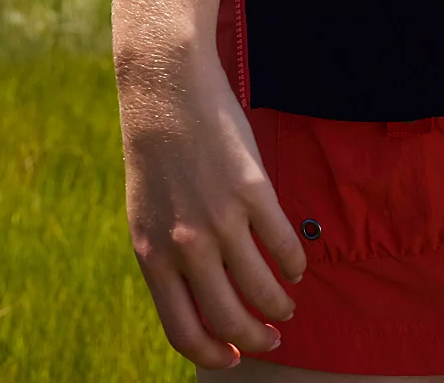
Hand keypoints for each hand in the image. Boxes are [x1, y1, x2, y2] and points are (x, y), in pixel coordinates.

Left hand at [119, 47, 307, 368]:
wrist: (165, 88)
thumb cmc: (156, 151)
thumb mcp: (147, 213)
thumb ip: (168, 257)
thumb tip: (199, 302)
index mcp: (152, 254)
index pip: (184, 331)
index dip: (213, 353)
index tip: (232, 356)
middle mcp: (185, 245)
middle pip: (229, 320)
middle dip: (256, 340)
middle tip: (270, 338)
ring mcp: (221, 219)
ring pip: (263, 290)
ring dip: (280, 306)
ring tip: (287, 304)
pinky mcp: (252, 190)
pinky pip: (283, 245)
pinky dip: (295, 263)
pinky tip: (296, 264)